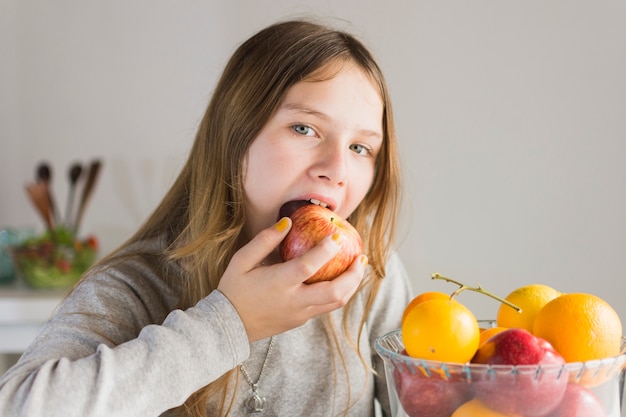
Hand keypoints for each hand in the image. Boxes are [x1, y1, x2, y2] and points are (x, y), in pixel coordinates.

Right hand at [217, 217, 366, 341]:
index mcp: (279, 283)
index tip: (337, 236)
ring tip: (357, 268)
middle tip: (360, 257)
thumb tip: (287, 222)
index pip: (308, 266)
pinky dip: (339, 292)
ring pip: (336, 302)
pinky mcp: (301, 320)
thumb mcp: (242, 260)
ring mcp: (300, 313)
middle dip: (353, 274)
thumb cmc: (234, 289)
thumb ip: (265, 240)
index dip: (326, 251)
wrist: (228, 326)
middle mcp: (294, 300)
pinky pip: (326, 306)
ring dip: (351, 285)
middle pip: (334, 292)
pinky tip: (340, 279)